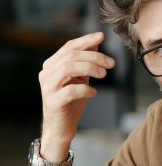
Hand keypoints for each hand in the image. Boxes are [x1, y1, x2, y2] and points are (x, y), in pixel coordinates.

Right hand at [39, 32, 114, 152]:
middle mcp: (47, 73)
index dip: (86, 40)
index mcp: (52, 65)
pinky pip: (70, 90)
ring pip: (69, 68)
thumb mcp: (80, 79)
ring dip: (90, 68)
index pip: (69, 47)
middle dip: (94, 56)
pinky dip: (85, 89)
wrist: (61, 128)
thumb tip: (96, 42)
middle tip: (111, 63)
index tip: (102, 36)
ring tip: (104, 74)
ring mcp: (48, 87)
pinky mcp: (53, 101)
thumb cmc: (71, 103)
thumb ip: (85, 62)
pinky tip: (93, 92)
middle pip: (71, 56)